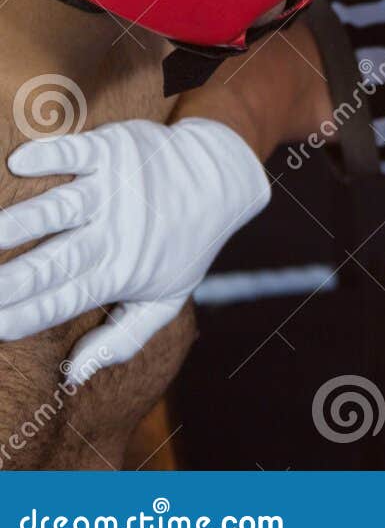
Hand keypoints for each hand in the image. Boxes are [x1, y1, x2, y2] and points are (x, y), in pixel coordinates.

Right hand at [0, 118, 269, 384]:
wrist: (220, 178)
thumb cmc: (182, 244)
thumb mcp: (166, 298)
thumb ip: (122, 338)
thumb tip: (74, 376)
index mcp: (121, 271)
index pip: (66, 299)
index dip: (28, 314)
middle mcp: (116, 232)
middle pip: (58, 259)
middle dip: (15, 278)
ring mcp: (115, 190)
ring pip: (63, 208)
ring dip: (23, 221)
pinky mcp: (115, 151)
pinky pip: (81, 153)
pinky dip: (54, 155)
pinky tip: (22, 162)